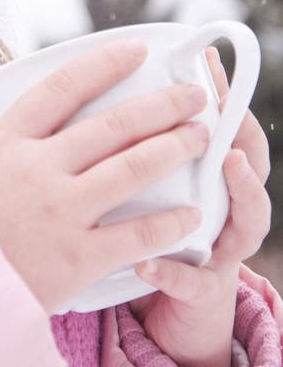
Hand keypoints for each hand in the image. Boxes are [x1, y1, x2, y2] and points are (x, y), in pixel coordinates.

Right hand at [0, 40, 208, 315]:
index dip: (103, 64)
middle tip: (193, 96)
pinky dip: (168, 222)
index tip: (136, 52)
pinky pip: (136, 234)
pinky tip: (191, 214)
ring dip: (173, 147)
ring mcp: (63, 209)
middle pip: (114, 124)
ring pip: (133, 167)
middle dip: (160, 106)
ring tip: (201, 136)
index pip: (62, 88)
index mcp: (5, 143)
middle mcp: (40, 166)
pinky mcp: (78, 255)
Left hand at [131, 46, 270, 366]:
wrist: (170, 304)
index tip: (206, 62)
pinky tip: (147, 262)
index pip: (230, 127)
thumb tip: (116, 84)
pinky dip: (173, 271)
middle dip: (241, 129)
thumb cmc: (157, 226)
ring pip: (247, 220)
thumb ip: (143, 142)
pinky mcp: (202, 290)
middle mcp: (230, 206)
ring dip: (240, 191)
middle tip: (225, 109)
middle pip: (251, 164)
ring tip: (227, 164)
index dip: (224, 94)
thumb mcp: (153, 179)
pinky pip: (193, 281)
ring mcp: (223, 250)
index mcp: (215, 174)